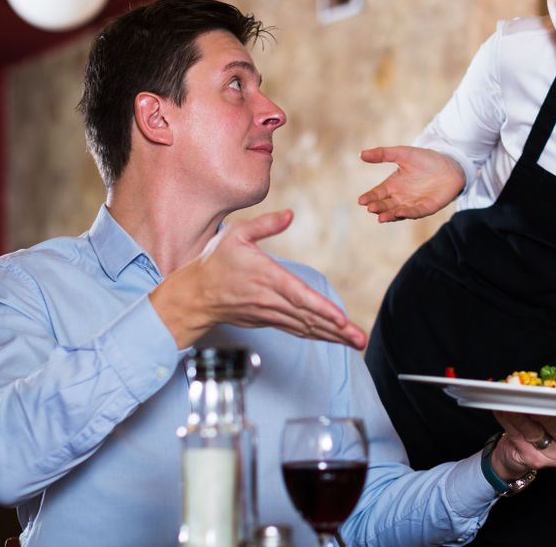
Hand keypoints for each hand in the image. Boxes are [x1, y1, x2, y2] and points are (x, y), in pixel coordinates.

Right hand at [151, 210, 367, 349]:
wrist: (195, 295)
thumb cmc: (216, 261)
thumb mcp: (236, 234)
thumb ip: (265, 224)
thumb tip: (290, 214)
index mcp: (266, 277)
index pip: (299, 296)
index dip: (321, 309)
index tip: (341, 319)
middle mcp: (270, 299)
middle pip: (308, 318)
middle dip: (337, 330)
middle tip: (360, 339)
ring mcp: (269, 313)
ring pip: (305, 327)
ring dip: (332, 336)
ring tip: (356, 342)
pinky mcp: (267, 320)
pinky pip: (296, 330)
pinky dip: (316, 335)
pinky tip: (333, 338)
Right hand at [358, 146, 464, 221]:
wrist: (451, 164)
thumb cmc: (426, 159)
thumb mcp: (403, 153)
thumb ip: (383, 154)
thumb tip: (361, 154)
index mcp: (393, 185)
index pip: (378, 194)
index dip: (369, 197)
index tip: (361, 201)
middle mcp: (401, 197)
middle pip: (385, 205)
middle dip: (378, 208)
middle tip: (370, 208)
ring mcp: (413, 204)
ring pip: (398, 212)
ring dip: (389, 215)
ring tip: (381, 217)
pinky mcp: (426, 208)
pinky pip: (415, 212)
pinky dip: (407, 214)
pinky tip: (399, 213)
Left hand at [489, 371, 555, 479]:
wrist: (517, 456)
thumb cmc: (542, 426)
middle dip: (546, 409)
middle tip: (537, 397)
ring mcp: (552, 455)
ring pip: (534, 430)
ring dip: (519, 413)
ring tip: (510, 399)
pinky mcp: (533, 460)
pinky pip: (517, 436)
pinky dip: (506, 420)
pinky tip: (499, 408)